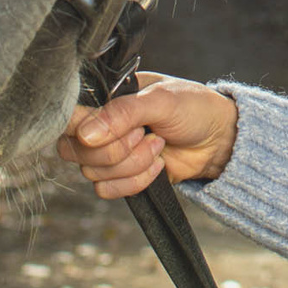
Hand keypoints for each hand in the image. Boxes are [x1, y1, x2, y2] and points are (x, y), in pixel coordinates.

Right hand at [56, 73, 237, 198]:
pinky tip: (157, 166)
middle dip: (116, 149)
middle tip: (145, 134)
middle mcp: (100, 125)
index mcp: (105, 97)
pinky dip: (135, 182)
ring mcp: (109, 153)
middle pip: (76, 150)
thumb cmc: (193, 108)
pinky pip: (106, 190)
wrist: (219, 140)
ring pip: (92, 173)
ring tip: (158, 145)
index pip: (69, 116)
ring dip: (132, 164)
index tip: (121, 127)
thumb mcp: (162, 100)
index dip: (85, 128)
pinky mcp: (120, 178)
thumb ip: (123, 113)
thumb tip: (86, 135)